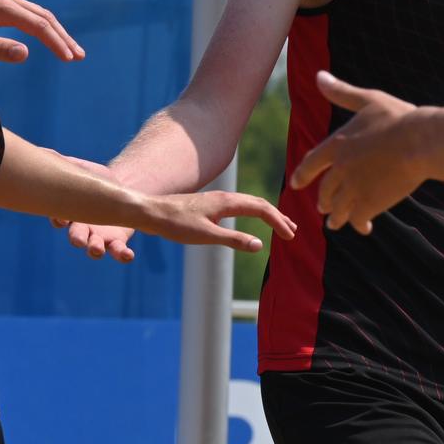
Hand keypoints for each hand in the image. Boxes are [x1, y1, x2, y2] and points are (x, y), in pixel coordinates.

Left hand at [0, 0, 84, 64]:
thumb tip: (26, 53)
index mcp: (2, 7)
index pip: (38, 25)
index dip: (56, 42)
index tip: (69, 59)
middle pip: (45, 16)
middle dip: (64, 37)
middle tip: (80, 57)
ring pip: (40, 13)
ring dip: (57, 31)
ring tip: (71, 51)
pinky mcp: (1, 1)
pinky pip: (31, 12)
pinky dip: (46, 25)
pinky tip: (49, 37)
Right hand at [42, 157, 139, 261]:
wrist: (119, 190)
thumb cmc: (94, 180)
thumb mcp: (81, 168)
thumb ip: (65, 163)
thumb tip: (43, 152)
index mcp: (70, 211)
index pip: (60, 217)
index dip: (58, 218)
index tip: (62, 219)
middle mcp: (82, 228)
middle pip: (76, 237)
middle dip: (77, 238)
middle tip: (79, 240)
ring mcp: (99, 237)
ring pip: (94, 248)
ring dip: (95, 250)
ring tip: (97, 249)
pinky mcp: (116, 242)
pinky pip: (118, 251)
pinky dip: (122, 254)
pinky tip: (128, 254)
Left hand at [139, 191, 297, 251]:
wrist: (150, 212)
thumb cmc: (175, 224)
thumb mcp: (205, 236)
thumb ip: (233, 240)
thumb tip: (259, 244)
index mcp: (227, 202)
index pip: (261, 209)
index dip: (278, 222)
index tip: (290, 237)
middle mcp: (224, 198)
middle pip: (259, 204)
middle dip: (277, 217)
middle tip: (293, 231)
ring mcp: (217, 201)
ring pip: (249, 205)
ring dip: (266, 215)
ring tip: (279, 225)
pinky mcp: (209, 206)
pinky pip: (239, 208)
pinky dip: (252, 215)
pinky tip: (249, 224)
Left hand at [288, 72, 425, 233]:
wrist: (421, 141)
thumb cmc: (397, 118)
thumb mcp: (367, 100)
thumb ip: (341, 93)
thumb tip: (318, 76)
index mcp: (337, 145)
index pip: (311, 163)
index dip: (302, 175)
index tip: (296, 184)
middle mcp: (340, 169)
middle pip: (325, 191)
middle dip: (324, 200)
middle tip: (324, 207)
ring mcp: (354, 188)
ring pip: (337, 209)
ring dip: (337, 217)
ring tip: (338, 222)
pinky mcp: (370, 204)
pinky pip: (357, 220)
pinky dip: (359, 225)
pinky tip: (365, 228)